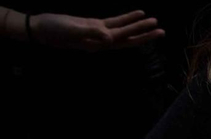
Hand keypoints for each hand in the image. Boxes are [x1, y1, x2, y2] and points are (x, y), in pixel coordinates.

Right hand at [31, 10, 162, 49]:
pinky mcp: (94, 25)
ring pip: (123, 30)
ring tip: (154, 21)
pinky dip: (126, 18)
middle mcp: (102, 41)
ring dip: (138, 26)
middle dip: (145, 34)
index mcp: (98, 44)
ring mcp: (98, 33)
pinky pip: (113, 22)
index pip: (124, 39)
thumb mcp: (72, 30)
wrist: (40, 28)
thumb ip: (90, 33)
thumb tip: (109, 37)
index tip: (153, 29)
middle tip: (162, 30)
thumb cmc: (54, 30)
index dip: (139, 34)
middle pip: (128, 38)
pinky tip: (137, 14)